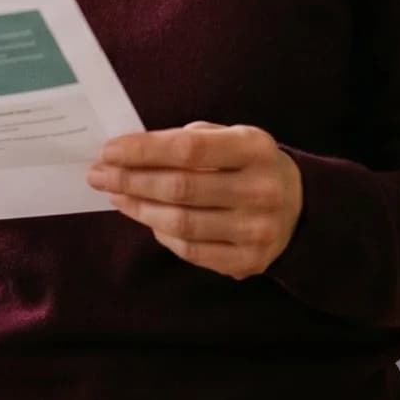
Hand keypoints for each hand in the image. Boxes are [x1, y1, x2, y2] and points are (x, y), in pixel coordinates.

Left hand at [88, 122, 302, 278]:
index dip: (143, 151)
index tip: (109, 150)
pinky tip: (146, 217)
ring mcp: (256, 231)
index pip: (189, 149)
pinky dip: (162, 234)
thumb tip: (130, 152)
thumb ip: (188, 141)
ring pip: (181, 223)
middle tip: (99, 175)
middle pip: (180, 189)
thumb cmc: (249, 165)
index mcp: (255, 149)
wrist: (301, 208)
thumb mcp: (231, 138)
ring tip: (116, 195)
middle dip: (131, 180)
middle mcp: (261, 191)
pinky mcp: (248, 262)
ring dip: (139, 208)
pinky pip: (191, 250)